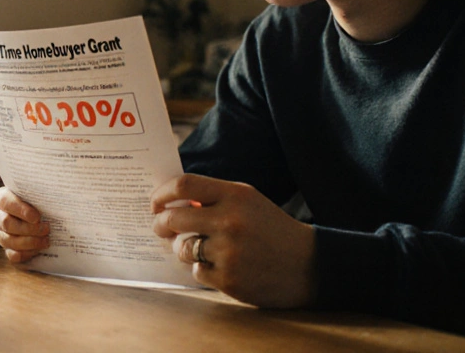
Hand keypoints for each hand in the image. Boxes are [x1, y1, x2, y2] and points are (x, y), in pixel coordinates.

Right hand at [0, 186, 49, 262]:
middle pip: (5, 222)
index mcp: (5, 197)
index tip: (36, 217)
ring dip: (28, 242)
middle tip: (46, 228)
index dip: (18, 209)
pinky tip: (38, 251)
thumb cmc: (49, 203)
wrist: (55, 220)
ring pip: (6, 240)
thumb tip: (61, 188)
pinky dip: (25, 254)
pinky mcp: (10, 250)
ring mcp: (4, 234)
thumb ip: (47, 192)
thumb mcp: (47, 194)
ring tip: (46, 241)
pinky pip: (11, 255)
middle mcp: (1, 216)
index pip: (3, 200)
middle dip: (27, 228)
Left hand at [151, 173, 316, 307]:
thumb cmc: (270, 229)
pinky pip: (196, 271)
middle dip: (160, 224)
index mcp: (236, 195)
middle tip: (160, 227)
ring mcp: (229, 252)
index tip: (154, 203)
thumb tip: (169, 202)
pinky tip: (221, 266)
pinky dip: (202, 269)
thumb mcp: (248, 202)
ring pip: (182, 248)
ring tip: (198, 248)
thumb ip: (212, 198)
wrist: (309, 266)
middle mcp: (231, 221)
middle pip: (173, 218)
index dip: (162, 193)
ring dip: (183, 249)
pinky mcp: (229, 279)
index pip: (184, 185)